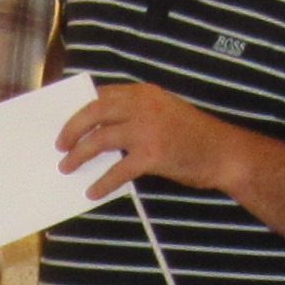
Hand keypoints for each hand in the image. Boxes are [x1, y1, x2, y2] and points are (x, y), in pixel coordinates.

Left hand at [57, 81, 244, 200]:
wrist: (225, 153)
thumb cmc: (194, 136)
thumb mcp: (164, 111)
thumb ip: (136, 113)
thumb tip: (99, 130)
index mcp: (144, 93)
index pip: (101, 96)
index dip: (79, 109)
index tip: (65, 122)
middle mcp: (143, 106)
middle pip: (93, 113)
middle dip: (71, 129)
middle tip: (60, 145)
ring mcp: (147, 130)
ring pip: (99, 140)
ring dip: (79, 155)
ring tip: (67, 167)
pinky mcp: (153, 155)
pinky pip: (117, 170)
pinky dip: (102, 182)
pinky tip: (93, 191)